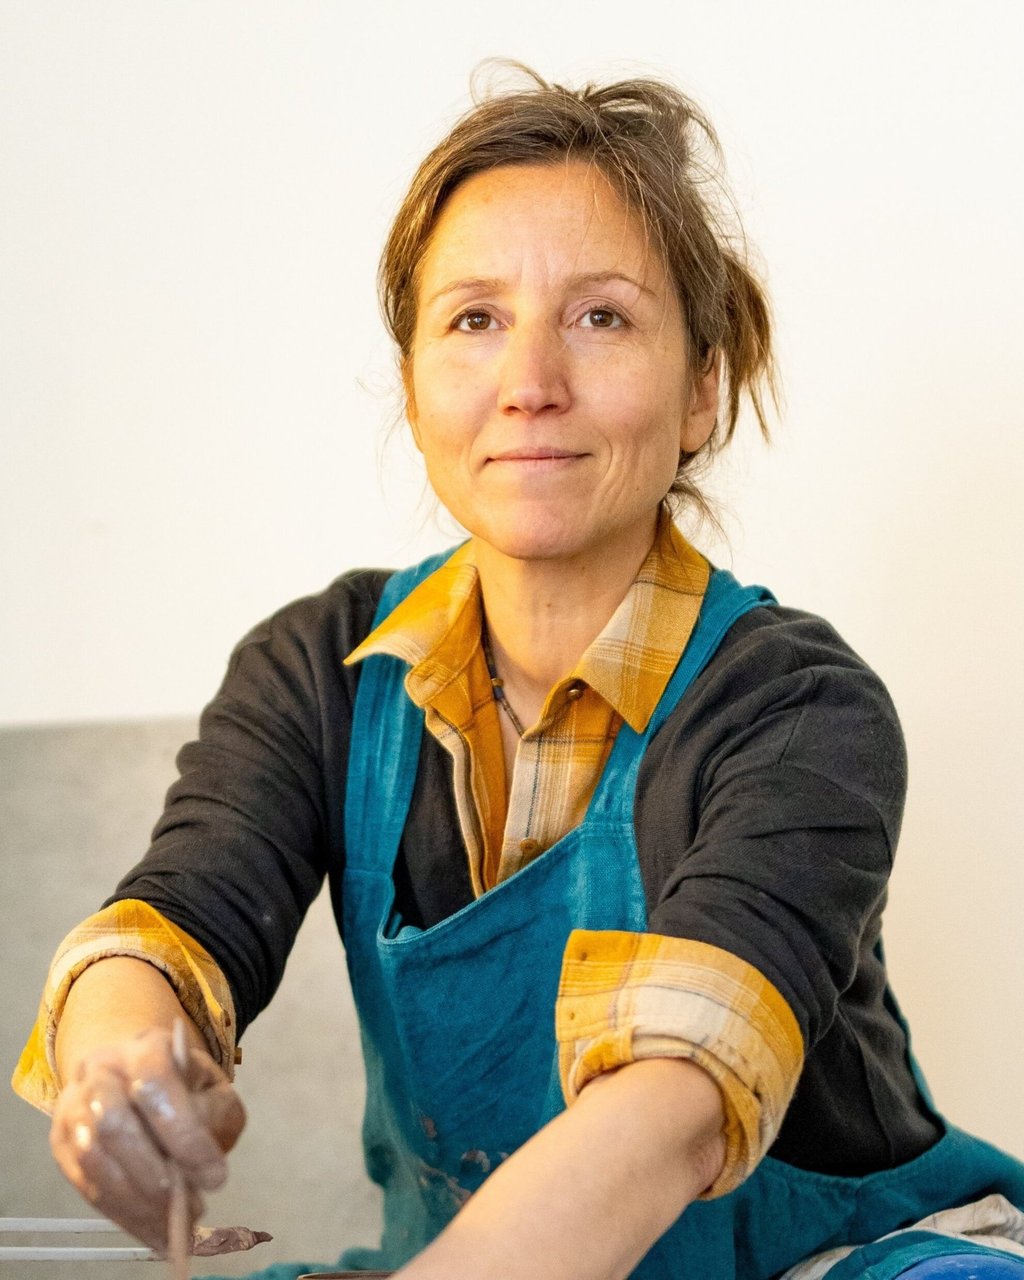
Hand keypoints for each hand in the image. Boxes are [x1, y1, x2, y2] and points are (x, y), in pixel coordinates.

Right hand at [49, 1025, 245, 1249]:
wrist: (136, 1075)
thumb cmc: (185, 1085)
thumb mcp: (214, 1089)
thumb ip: (214, 1115)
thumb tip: (199, 1162)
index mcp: (146, 1047)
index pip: (155, 1084)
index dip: (183, 1134)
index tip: (215, 1177)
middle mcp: (101, 1070)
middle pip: (112, 1123)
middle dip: (154, 1174)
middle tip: (192, 1206)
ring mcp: (74, 1105)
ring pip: (93, 1158)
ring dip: (137, 1201)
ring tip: (175, 1222)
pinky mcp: (62, 1143)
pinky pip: (86, 1186)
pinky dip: (123, 1215)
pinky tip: (153, 1229)